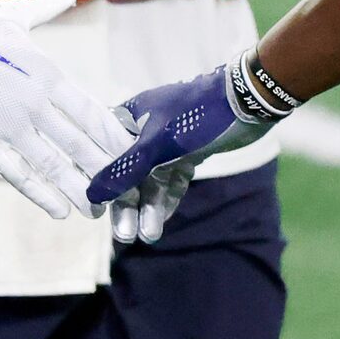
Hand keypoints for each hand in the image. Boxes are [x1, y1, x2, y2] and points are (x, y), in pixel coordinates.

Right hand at [0, 0, 134, 220]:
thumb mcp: (9, 16)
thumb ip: (43, 9)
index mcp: (45, 74)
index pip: (91, 111)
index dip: (115, 135)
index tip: (137, 151)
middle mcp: (34, 105)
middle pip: (80, 144)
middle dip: (106, 169)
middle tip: (128, 190)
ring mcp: (10, 129)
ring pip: (54, 166)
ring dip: (79, 190)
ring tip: (100, 211)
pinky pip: (19, 174)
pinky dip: (41, 194)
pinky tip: (60, 212)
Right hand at [87, 65, 271, 241]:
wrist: (248, 102)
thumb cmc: (196, 117)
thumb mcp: (157, 146)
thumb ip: (125, 170)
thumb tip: (91, 195)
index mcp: (128, 118)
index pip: (101, 153)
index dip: (96, 182)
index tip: (92, 211)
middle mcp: (143, 129)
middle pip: (127, 173)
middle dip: (127, 205)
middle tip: (125, 236)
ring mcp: (167, 141)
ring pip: (151, 179)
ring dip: (149, 207)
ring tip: (149, 236)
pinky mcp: (189, 151)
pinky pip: (171, 179)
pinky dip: (167, 198)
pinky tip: (162, 220)